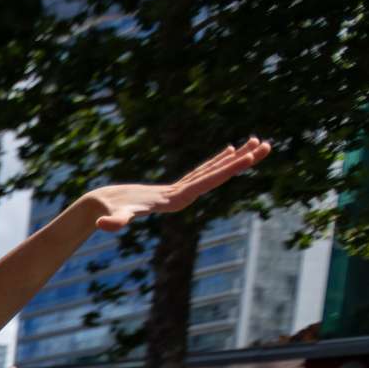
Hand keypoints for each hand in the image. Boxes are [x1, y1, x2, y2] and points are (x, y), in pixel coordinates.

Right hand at [82, 139, 270, 231]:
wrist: (100, 213)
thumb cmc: (105, 213)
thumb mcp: (112, 216)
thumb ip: (113, 222)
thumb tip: (104, 226)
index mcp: (175, 201)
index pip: (207, 182)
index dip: (228, 169)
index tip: (249, 158)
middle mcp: (185, 197)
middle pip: (219, 176)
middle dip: (244, 161)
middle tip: (268, 146)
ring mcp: (183, 191)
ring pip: (215, 171)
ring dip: (237, 158)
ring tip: (259, 142)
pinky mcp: (177, 187)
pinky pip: (204, 170)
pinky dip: (219, 160)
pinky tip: (232, 149)